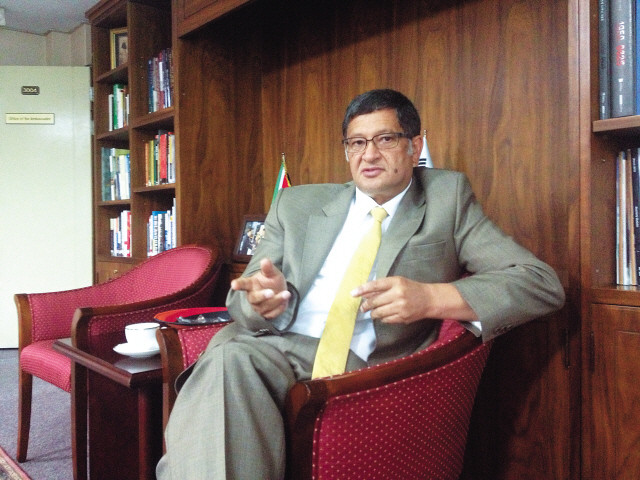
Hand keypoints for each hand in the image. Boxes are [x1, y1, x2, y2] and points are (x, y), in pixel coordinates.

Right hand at [230, 258, 290, 318]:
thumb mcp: (273, 273)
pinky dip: (279, 309)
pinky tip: (284, 303)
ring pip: (265, 307)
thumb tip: (265, 260)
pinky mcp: (265, 315)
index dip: (238, 284)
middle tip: (271, 292)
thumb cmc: (272, 281)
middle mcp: (252, 296)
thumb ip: (268, 268)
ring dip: (276, 301)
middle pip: (254, 298)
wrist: (280, 292)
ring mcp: (258, 307)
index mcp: (251, 284)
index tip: (234, 284)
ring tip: (286, 293)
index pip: (243, 284)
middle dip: (262, 296)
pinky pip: (271, 314)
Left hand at [353, 277, 477, 323]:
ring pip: (378, 313)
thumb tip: (364, 293)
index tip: (353, 293)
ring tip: (373, 312)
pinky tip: (384, 315)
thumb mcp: (397, 282)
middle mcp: (398, 294)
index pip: (375, 285)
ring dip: (373, 313)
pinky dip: (382, 318)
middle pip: (374, 301)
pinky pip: (386, 320)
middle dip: (366, 306)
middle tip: (362, 308)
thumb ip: (381, 287)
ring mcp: (401, 307)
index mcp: (396, 282)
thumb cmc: (410, 288)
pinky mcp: (403, 317)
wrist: (429, 299)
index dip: (362, 290)